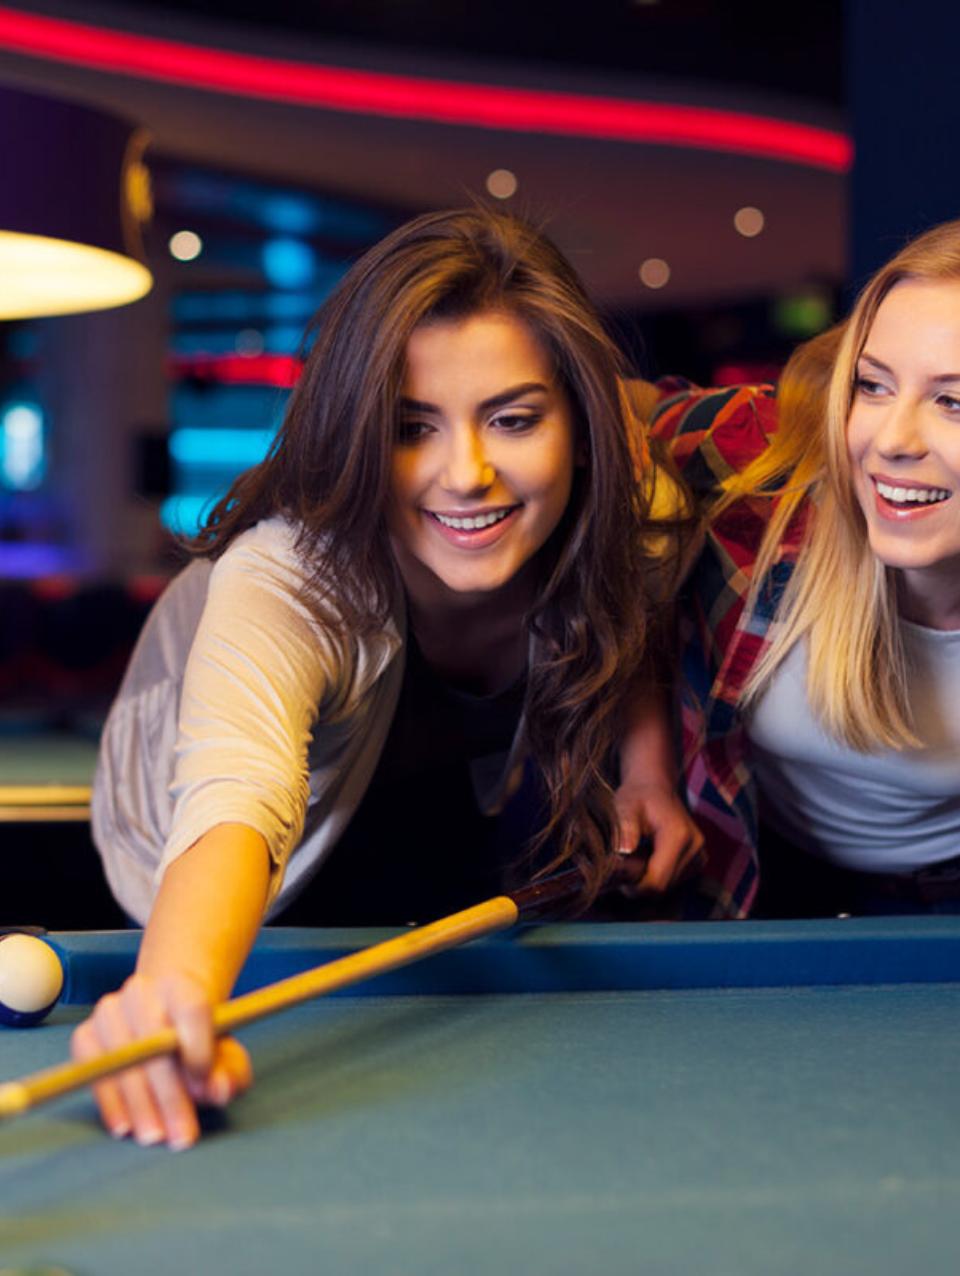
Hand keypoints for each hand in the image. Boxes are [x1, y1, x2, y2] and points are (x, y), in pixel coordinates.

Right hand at [70, 971, 252, 1150]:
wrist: (165, 1018)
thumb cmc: (200, 1042)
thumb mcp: (226, 1055)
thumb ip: (231, 1072)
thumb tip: (219, 1089)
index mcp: (183, 986)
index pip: (191, 1008)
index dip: (198, 1046)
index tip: (205, 1084)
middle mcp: (142, 992)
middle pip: (153, 1040)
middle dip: (169, 1095)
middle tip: (182, 1135)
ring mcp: (109, 1012)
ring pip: (122, 1058)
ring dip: (139, 1104)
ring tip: (156, 1136)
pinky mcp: (86, 1034)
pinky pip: (92, 1071)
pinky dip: (109, 1102)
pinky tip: (124, 1126)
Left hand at [612, 780, 704, 893]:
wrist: (655, 787)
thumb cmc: (637, 796)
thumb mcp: (624, 806)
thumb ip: (624, 828)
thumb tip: (623, 851)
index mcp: (678, 836)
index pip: (657, 881)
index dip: (633, 883)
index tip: (618, 869)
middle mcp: (695, 848)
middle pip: (662, 886)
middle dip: (638, 879)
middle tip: (624, 858)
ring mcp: (699, 856)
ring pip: (667, 886)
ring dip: (647, 876)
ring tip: (636, 852)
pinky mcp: (698, 860)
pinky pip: (673, 880)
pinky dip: (657, 872)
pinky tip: (649, 854)